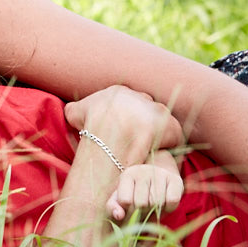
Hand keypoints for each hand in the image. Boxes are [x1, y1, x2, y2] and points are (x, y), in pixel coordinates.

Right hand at [65, 85, 183, 166]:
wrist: (110, 134)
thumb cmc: (91, 125)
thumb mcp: (74, 113)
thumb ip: (76, 109)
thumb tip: (74, 111)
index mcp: (120, 92)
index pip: (125, 101)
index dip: (122, 117)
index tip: (119, 130)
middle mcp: (141, 97)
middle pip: (143, 109)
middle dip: (139, 123)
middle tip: (132, 140)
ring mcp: (158, 112)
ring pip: (159, 122)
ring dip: (154, 133)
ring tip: (146, 149)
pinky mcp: (171, 127)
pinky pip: (173, 137)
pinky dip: (167, 145)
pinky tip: (157, 154)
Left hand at [105, 151, 182, 220]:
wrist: (157, 179)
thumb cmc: (135, 193)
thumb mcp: (119, 199)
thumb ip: (113, 208)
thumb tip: (119, 215)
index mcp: (127, 175)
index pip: (125, 200)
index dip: (128, 211)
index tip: (130, 209)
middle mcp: (143, 170)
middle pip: (141, 203)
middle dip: (142, 213)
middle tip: (143, 210)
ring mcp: (160, 173)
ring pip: (157, 203)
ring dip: (155, 211)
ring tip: (153, 206)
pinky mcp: (175, 179)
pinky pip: (172, 201)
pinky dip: (168, 208)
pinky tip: (164, 204)